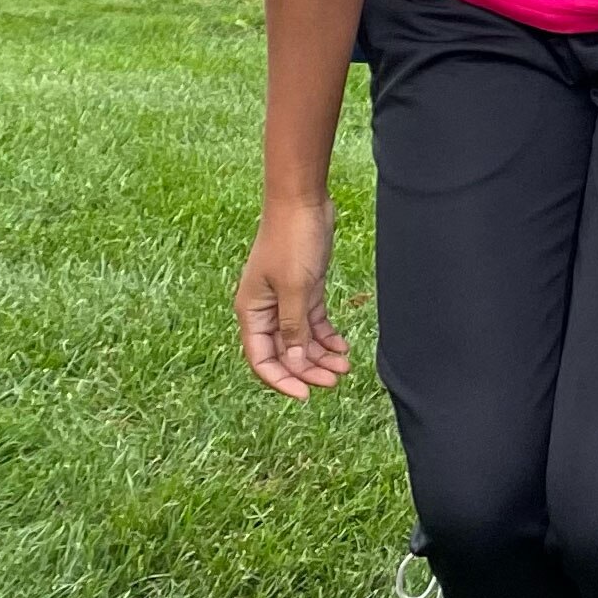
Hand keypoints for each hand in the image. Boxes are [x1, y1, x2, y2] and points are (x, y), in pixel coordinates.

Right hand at [238, 200, 351, 396]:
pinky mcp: (304, 289)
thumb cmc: (292, 241)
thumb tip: (291, 363)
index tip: (306, 394)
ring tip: (345, 367)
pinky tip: (342, 347)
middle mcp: (265, 310)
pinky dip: (325, 336)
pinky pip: (312, 322)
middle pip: (283, 352)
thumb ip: (293, 327)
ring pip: (300, 339)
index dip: (281, 379)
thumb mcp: (295, 288)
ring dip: (320, 355)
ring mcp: (285, 300)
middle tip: (336, 380)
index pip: (261, 358)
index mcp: (252, 312)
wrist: (303, 203)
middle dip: (308, 369)